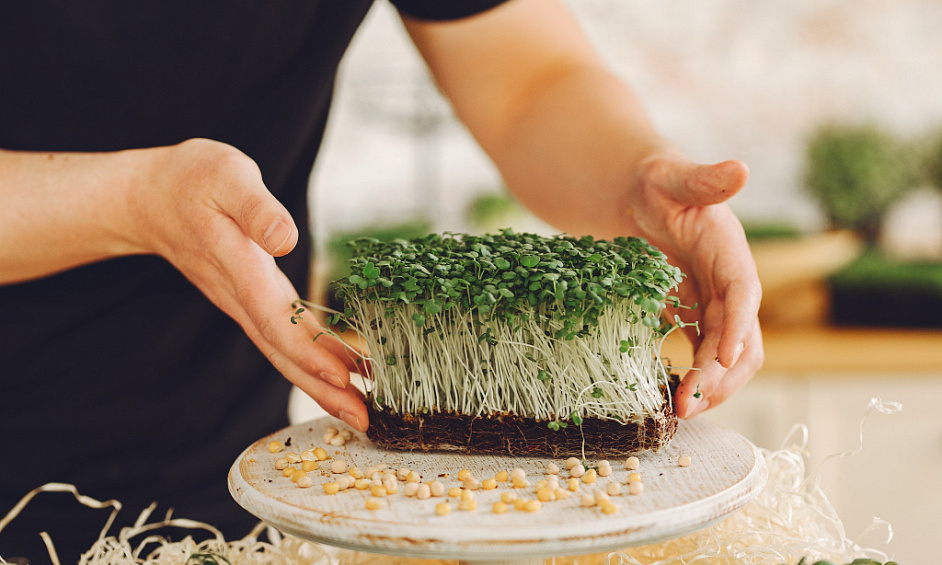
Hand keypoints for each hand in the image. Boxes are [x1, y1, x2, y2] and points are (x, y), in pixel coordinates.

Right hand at [129, 139, 368, 429]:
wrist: (148, 199)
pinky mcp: (248, 304)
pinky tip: (340, 375)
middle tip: (365, 420)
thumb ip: (256, 209)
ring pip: (282, 353)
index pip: (276, 319)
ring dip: (319, 385)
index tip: (345, 378)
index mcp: (238, 266)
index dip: (310, 351)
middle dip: (322, 388)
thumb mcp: (226, 176)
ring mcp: (242, 305)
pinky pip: (280, 341)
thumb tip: (285, 239)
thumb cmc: (191, 180)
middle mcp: (240, 296)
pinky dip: (309, 363)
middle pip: (282, 352)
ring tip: (361, 412)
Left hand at [622, 150, 763, 417]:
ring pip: (727, 357)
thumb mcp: (673, 177)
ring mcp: (715, 305)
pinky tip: (669, 400)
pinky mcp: (696, 318)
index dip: (738, 327)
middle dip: (722, 374)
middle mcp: (731, 284)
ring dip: (710, 386)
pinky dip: (692, 379)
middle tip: (690, 403)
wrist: (640, 196)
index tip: (724, 357)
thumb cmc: (657, 183)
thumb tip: (741, 168)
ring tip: (680, 412)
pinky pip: (702, 356)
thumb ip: (703, 179)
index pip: (744, 294)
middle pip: (743, 338)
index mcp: (731, 252)